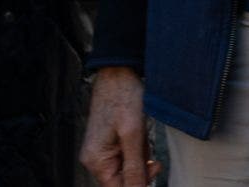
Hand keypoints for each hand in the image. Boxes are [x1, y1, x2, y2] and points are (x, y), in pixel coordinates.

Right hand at [83, 68, 154, 186]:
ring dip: (139, 158)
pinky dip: (136, 149)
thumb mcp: (133, 134)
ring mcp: (100, 151)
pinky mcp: (108, 143)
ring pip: (126, 168)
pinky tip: (139, 136)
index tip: (154, 170)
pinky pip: (125, 156)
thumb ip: (135, 167)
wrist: (119, 72)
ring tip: (142, 138)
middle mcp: (94, 159)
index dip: (139, 184)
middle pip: (122, 180)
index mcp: (96, 161)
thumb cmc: (123, 97)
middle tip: (151, 155)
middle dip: (140, 169)